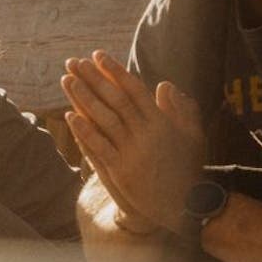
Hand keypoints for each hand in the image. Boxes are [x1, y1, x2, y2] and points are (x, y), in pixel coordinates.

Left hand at [61, 51, 204, 232]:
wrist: (184, 206)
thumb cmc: (188, 169)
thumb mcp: (194, 136)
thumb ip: (181, 109)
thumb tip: (164, 85)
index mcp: (162, 122)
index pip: (134, 89)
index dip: (114, 71)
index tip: (98, 55)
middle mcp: (146, 134)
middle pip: (114, 99)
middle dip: (93, 78)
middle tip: (74, 62)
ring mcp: (132, 152)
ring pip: (103, 119)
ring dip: (83, 98)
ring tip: (67, 80)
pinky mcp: (120, 172)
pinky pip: (99, 148)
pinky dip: (84, 132)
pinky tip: (69, 116)